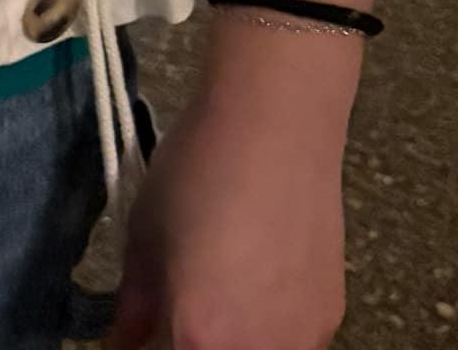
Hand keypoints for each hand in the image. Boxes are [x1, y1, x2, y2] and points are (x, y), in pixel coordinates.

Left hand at [104, 80, 345, 349]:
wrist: (276, 129)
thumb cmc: (197, 173)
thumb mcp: (145, 233)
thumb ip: (134, 304)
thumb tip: (124, 341)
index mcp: (201, 337)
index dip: (149, 345)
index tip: (140, 328)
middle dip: (186, 340)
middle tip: (172, 309)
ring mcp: (304, 340)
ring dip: (230, 338)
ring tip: (214, 289)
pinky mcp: (332, 318)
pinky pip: (289, 339)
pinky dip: (264, 327)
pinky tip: (254, 278)